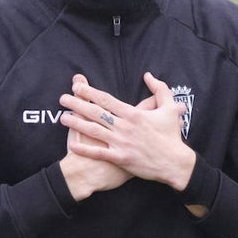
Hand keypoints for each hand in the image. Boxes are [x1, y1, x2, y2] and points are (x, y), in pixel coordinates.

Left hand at [59, 73, 195, 192]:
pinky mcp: (121, 159)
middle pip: (96, 113)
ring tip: (63, 118)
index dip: (90, 92)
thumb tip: (148, 75)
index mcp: (134, 114)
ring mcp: (122, 143)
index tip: (77, 87)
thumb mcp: (169, 108)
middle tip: (63, 98)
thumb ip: (159, 89)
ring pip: (94, 131)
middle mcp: (125, 127)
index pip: (106, 100)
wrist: (174, 162)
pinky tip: (72, 144)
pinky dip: (85, 149)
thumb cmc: (171, 135)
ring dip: (77, 123)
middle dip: (77, 104)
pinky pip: (99, 153)